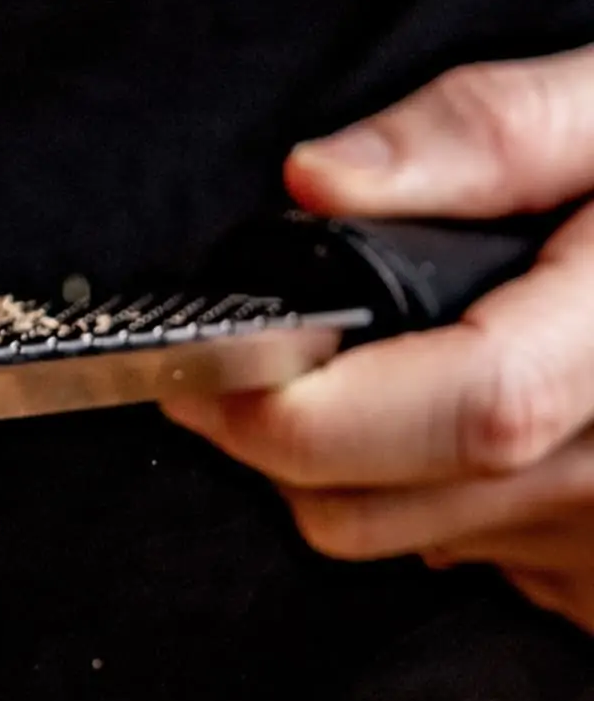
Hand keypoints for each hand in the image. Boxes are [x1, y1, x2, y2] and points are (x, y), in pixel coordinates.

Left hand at [163, 51, 593, 633]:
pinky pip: (478, 563)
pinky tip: (499, 426)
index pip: (451, 412)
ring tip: (411, 366)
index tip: (201, 365)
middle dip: (277, 441)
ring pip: (406, 543)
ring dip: (360, 470)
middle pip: (375, 510)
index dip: (293, 403)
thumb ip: (487, 136)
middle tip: (262, 358)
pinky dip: (444, 502)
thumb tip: (319, 181)